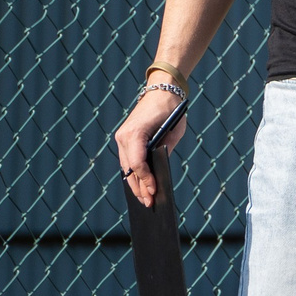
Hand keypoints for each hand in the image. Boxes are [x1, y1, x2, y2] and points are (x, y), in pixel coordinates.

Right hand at [114, 89, 187, 205]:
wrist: (162, 91)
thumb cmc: (171, 110)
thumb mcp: (173, 131)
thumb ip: (164, 151)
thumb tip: (159, 174)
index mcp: (135, 133)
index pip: (137, 163)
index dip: (145, 179)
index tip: (154, 191)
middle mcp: (123, 137)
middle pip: (129, 169)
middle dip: (139, 188)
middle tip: (149, 204)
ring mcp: (121, 138)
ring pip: (126, 168)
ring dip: (134, 184)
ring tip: (145, 199)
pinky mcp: (124, 139)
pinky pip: (127, 161)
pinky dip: (133, 174)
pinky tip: (140, 186)